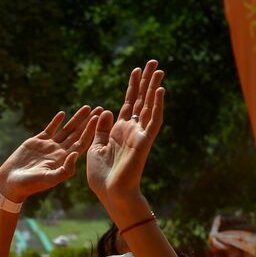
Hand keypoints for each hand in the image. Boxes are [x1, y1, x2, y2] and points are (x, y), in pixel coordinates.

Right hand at [0, 105, 99, 202]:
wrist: (12, 182)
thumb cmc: (31, 185)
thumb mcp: (49, 179)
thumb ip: (65, 169)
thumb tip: (77, 154)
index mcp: (65, 160)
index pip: (82, 143)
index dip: (91, 130)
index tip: (99, 118)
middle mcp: (60, 152)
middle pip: (78, 134)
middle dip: (89, 121)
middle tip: (100, 108)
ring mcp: (49, 146)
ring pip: (67, 129)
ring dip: (77, 119)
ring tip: (87, 107)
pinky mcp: (37, 142)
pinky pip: (50, 129)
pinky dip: (56, 121)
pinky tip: (63, 113)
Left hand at [86, 61, 164, 206]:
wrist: (110, 195)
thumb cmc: (102, 177)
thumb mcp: (95, 148)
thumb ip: (100, 130)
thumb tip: (106, 110)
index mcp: (119, 131)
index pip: (128, 104)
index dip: (132, 87)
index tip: (136, 70)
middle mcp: (131, 131)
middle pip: (141, 100)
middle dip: (146, 81)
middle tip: (153, 62)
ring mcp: (139, 135)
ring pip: (149, 106)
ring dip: (154, 88)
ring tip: (159, 69)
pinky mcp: (144, 142)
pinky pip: (153, 121)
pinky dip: (157, 106)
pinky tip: (160, 90)